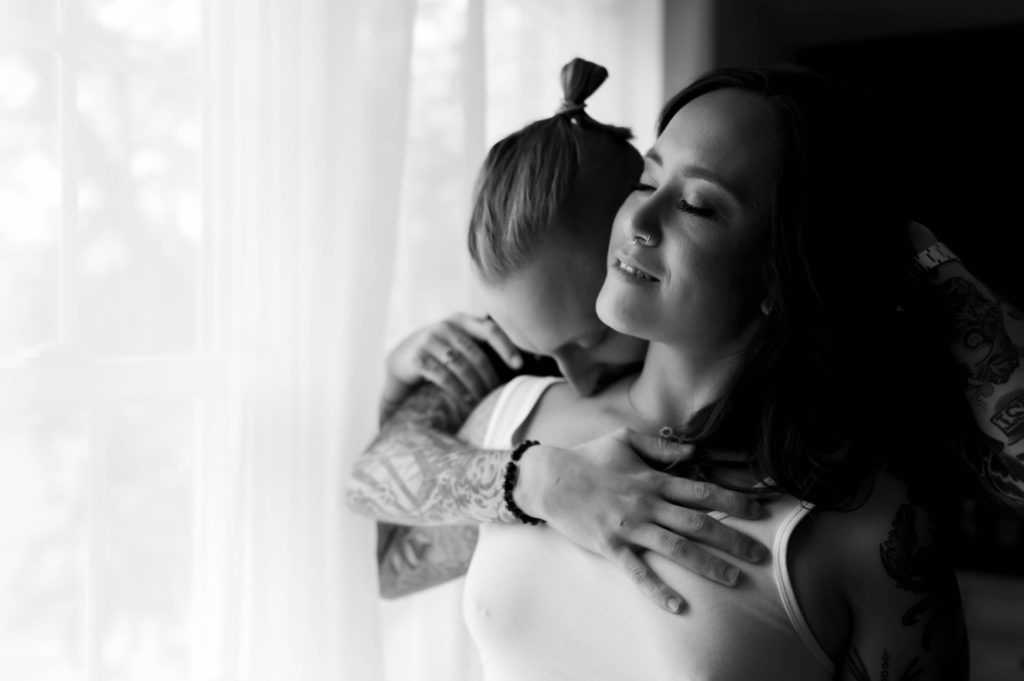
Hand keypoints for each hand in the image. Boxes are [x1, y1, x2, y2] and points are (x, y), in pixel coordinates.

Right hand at [381, 313, 522, 410]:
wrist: (402, 358)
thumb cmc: (441, 352)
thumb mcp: (460, 340)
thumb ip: (483, 343)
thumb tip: (527, 360)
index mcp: (461, 319)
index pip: (489, 329)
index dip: (506, 346)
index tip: (519, 364)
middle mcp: (445, 326)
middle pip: (475, 353)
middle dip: (489, 377)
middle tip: (496, 395)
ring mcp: (429, 340)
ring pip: (460, 366)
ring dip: (474, 387)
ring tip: (482, 401)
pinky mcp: (417, 357)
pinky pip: (442, 376)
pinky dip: (457, 390)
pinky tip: (466, 402)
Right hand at [516, 428, 767, 614]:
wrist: (549, 478)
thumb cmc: (588, 457)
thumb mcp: (625, 439)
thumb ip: (661, 446)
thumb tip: (694, 450)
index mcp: (654, 480)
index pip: (703, 492)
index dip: (734, 501)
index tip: (760, 511)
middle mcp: (647, 504)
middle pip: (698, 523)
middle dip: (732, 539)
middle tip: (760, 554)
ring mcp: (629, 526)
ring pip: (676, 548)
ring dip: (707, 564)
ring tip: (734, 579)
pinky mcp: (610, 545)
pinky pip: (637, 571)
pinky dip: (657, 589)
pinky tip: (677, 605)